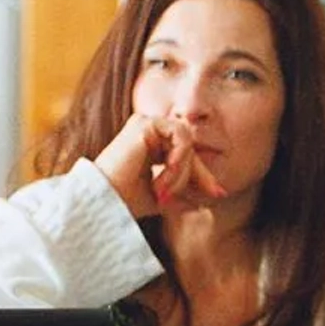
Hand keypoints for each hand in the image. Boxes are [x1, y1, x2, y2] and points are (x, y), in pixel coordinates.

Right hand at [95, 112, 226, 217]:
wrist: (104, 203)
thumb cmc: (126, 201)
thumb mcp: (164, 197)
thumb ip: (185, 194)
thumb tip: (211, 198)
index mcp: (151, 143)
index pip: (187, 155)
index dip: (203, 175)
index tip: (220, 194)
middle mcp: (148, 129)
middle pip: (189, 148)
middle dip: (199, 175)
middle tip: (200, 199)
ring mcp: (146, 123)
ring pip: (186, 143)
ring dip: (181, 172)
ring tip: (164, 192)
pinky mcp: (145, 122)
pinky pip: (180, 138)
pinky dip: (178, 161)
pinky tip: (163, 180)